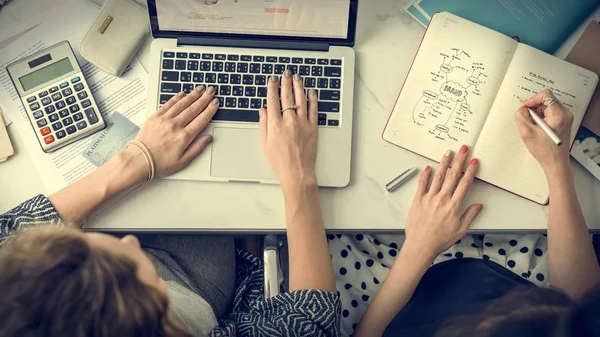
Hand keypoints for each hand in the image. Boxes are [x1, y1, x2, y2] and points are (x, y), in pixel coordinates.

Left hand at [130, 86, 218, 178]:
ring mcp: (165, 120)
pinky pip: (168, 104)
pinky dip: (176, 98)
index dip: (210, 110)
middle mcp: (175, 126)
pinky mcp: (155, 117)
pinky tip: (182, 94)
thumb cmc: (160, 163)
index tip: (215, 103)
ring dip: (192, 95)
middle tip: (211, 91)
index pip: (202, 119)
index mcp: (184, 137)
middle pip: (194, 109)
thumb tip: (208, 138)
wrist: (139, 160)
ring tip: (200, 88)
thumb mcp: (183, 161)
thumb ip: (197, 148)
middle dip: (204, 98)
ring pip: (182, 104)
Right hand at [260, 71, 318, 189]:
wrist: (297, 172)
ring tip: (297, 78)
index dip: (272, 87)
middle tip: (286, 73)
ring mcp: (302, 123)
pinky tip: (311, 92)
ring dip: (298, 86)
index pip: (272, 100)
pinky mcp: (313, 128)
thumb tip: (263, 110)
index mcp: (275, 124)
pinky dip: (312, 99)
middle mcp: (289, 121)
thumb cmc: (279, 162)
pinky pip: (313, 109)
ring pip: (301, 99)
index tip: (272, 80)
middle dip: (285, 82)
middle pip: (287, 96)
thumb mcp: (264, 144)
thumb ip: (263, 125)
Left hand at [404, 145, 482, 261]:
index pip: (465, 184)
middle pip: (453, 175)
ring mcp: (429, 198)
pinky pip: (422, 184)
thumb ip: (470, 215)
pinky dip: (425, 175)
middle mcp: (442, 199)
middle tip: (463, 149)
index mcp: (454, 205)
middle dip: (460, 160)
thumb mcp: (460, 230)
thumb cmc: (440, 240)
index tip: (474, 161)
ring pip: (438, 176)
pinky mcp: (418, 200)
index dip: (470, 171)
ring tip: (448, 153)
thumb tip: (478, 205)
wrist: (421, 245)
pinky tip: (428, 167)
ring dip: (444, 163)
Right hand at [515, 89, 573, 170]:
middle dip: (534, 108)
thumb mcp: (527, 132)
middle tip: (528, 120)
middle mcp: (565, 114)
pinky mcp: (563, 122)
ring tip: (533, 127)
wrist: (556, 163)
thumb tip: (522, 109)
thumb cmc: (545, 150)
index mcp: (558, 114)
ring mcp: (566, 118)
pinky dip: (542, 118)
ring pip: (547, 107)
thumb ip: (521, 117)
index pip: (546, 95)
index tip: (525, 108)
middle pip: (546, 101)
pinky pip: (550, 113)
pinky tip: (538, 129)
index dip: (532, 99)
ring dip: (537, 114)